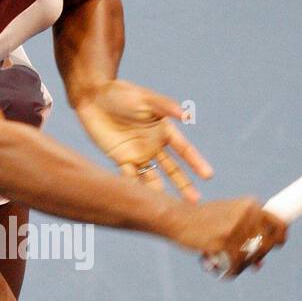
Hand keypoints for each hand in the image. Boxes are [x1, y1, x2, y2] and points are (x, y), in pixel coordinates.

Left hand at [74, 79, 212, 200]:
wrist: (94, 97)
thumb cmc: (122, 93)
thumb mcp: (145, 98)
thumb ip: (166, 107)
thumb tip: (187, 115)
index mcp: (164, 129)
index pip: (184, 150)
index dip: (196, 162)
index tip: (208, 175)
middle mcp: (154, 145)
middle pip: (173, 169)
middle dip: (184, 184)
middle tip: (195, 202)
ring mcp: (138, 154)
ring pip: (153, 177)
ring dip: (160, 191)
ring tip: (167, 208)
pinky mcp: (121, 159)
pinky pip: (130, 177)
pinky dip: (136, 187)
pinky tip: (143, 201)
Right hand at [172, 198, 287, 277]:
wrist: (177, 218)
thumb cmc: (202, 221)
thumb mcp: (227, 218)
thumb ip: (245, 235)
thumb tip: (260, 264)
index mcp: (250, 205)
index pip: (278, 222)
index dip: (281, 236)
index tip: (277, 245)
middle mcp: (247, 214)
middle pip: (266, 244)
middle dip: (258, 256)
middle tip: (249, 262)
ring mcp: (236, 228)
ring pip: (251, 257)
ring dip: (242, 265)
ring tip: (230, 265)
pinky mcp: (224, 241)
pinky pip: (236, 265)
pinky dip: (231, 271)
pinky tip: (223, 271)